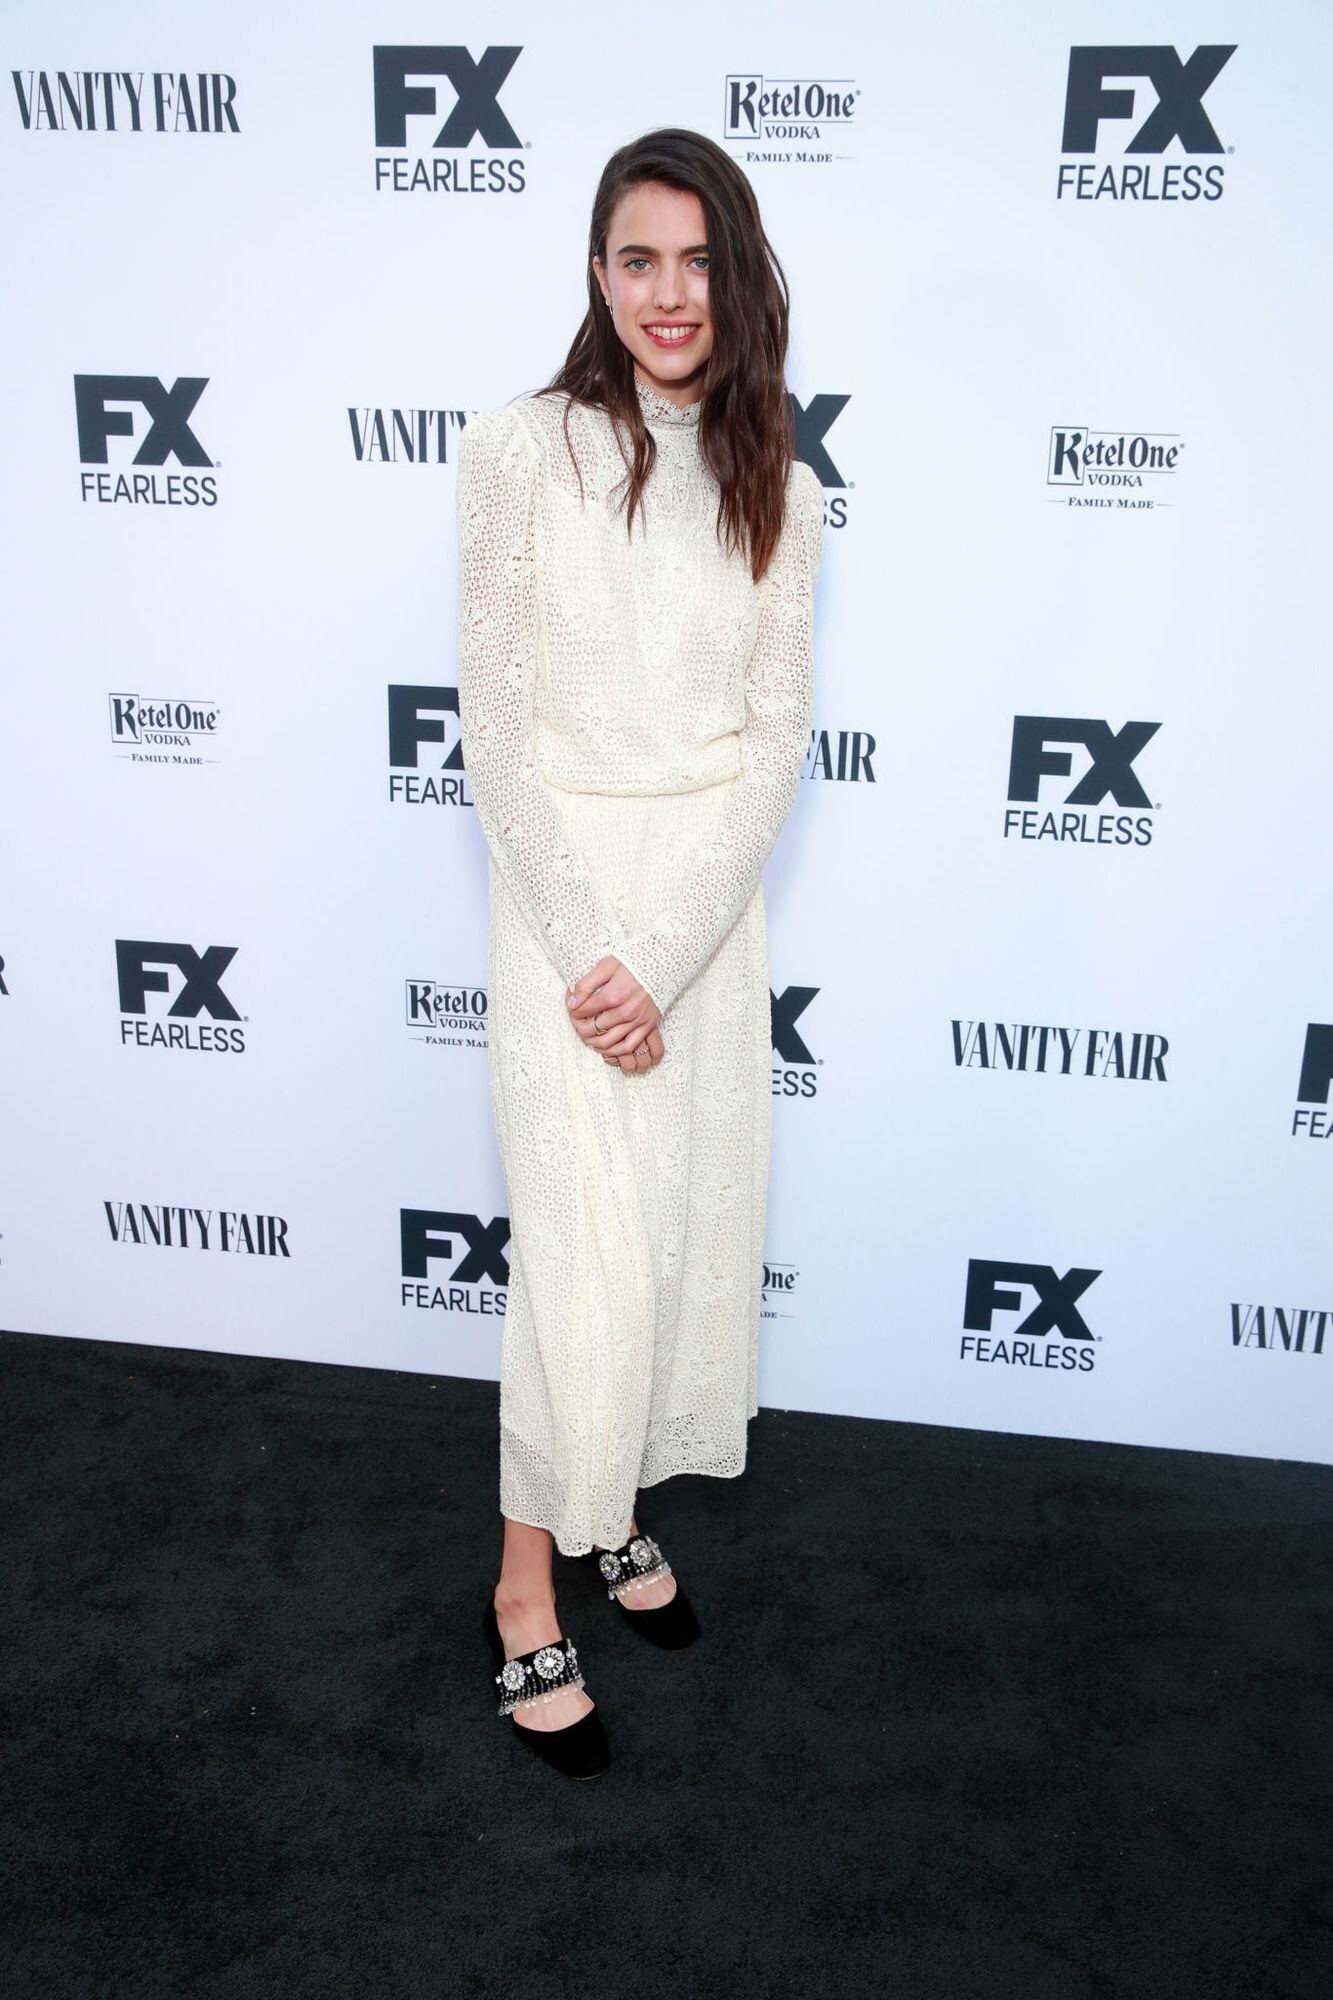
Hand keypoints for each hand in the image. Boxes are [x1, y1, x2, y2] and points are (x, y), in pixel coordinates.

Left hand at [566, 956, 664, 1072]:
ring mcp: (637, 1021)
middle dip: (579, 1026)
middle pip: (593, 1029)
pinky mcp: (647, 1026)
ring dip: (592, 1041)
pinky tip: (604, 1046)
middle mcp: (625, 1011)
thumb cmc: (632, 963)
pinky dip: (613, 1051)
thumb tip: (572, 1003)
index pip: (583, 1011)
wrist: (663, 964)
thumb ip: (586, 984)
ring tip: (586, 1035)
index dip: (573, 1010)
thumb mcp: (606, 965)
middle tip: (577, 1021)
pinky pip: (627, 1047)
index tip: (572, 1006)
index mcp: (613, 995)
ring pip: (607, 1042)